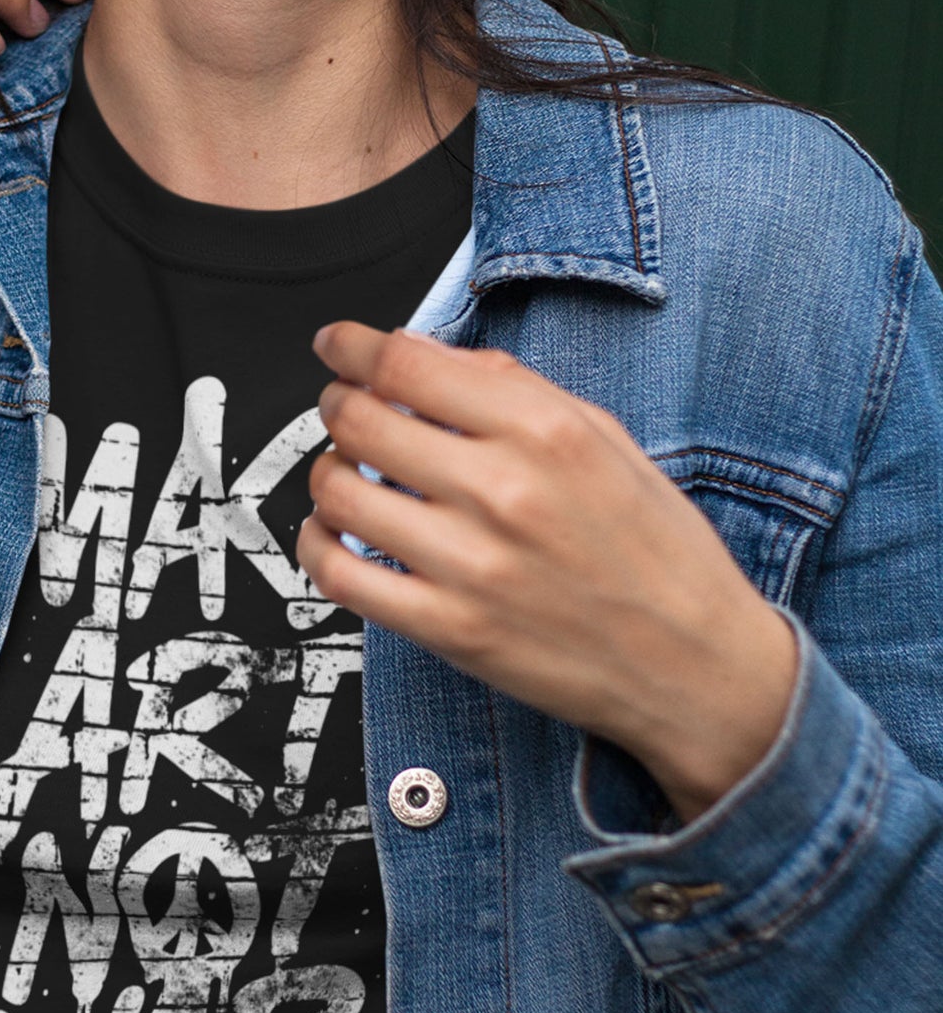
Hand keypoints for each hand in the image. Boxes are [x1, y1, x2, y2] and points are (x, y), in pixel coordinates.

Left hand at [297, 323, 799, 824]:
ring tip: (344, 475)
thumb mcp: (607, 442)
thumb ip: (514, 392)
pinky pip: (341, 576)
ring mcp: (470, 565)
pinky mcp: (448, 630)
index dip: (350, 348)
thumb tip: (425, 356)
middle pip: (360, 422)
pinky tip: (330, 534)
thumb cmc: (657, 553)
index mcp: (545, 430)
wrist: (695, 665)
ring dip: (327, 474)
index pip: (406, 365)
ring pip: (339, 494)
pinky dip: (317, 546)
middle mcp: (503, 491)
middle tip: (341, 409)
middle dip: (337, 406)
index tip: (334, 346)